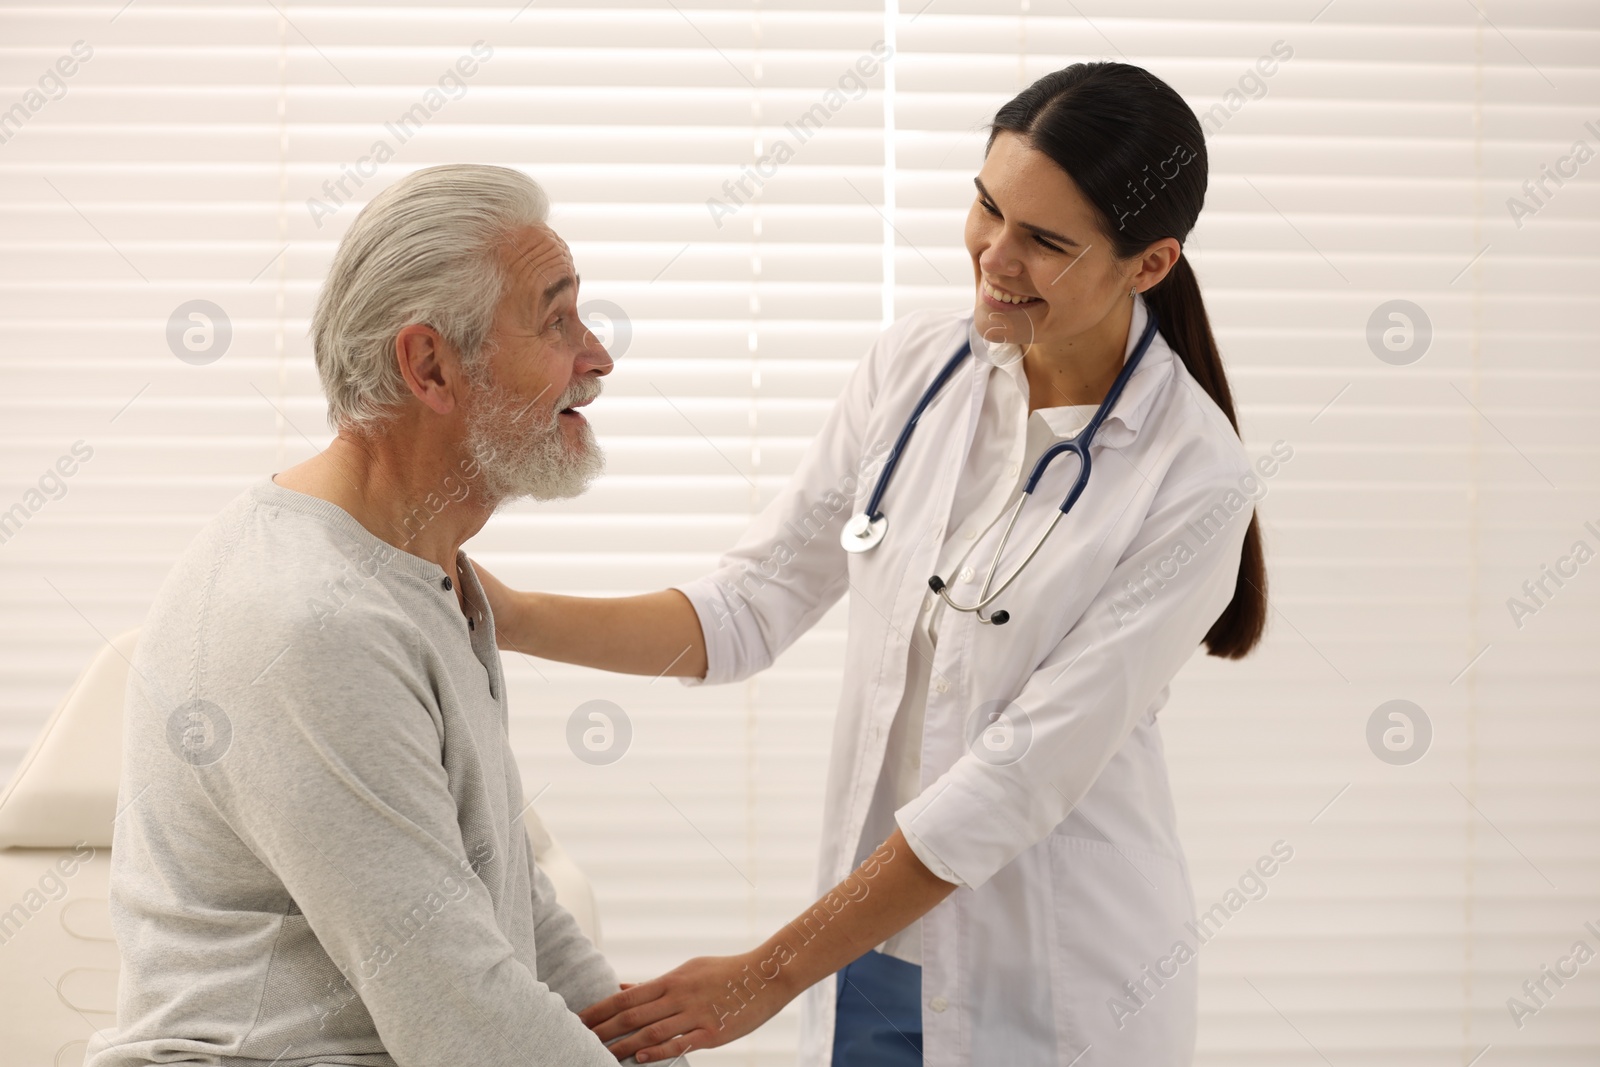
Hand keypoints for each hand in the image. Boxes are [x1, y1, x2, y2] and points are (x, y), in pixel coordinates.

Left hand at [581, 951, 789, 1062]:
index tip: (578, 1019)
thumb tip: (621, 988)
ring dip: (624, 1045)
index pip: (626, 996)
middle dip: (602, 1029)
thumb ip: (654, 984)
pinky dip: (659, 1052)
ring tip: (600, 1055)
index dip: (600, 1009)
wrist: (766, 975)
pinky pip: (681, 1043)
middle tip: (577, 1038)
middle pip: (632, 1015)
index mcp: (671, 980)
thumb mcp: (687, 970)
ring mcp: (696, 1014)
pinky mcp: (713, 1032)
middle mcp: (679, 995)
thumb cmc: (725, 972)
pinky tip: (641, 1060)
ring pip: (652, 1031)